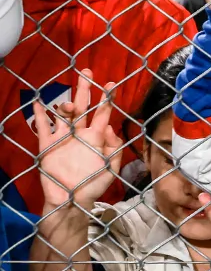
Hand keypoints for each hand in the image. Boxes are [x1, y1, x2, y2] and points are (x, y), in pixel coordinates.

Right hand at [33, 71, 123, 210]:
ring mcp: (63, 138)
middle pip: (82, 107)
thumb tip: (110, 127)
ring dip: (65, 104)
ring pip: (63, 114)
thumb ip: (114, 148)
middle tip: (86, 72)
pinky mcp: (47, 145)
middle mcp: (80, 134)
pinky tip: (37, 103)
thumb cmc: (93, 185)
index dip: (106, 99)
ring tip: (68, 102)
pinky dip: (39, 116)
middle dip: (85, 89)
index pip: (102, 114)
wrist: (71, 199)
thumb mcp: (111, 168)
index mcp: (96, 138)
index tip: (111, 84)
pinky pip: (42, 128)